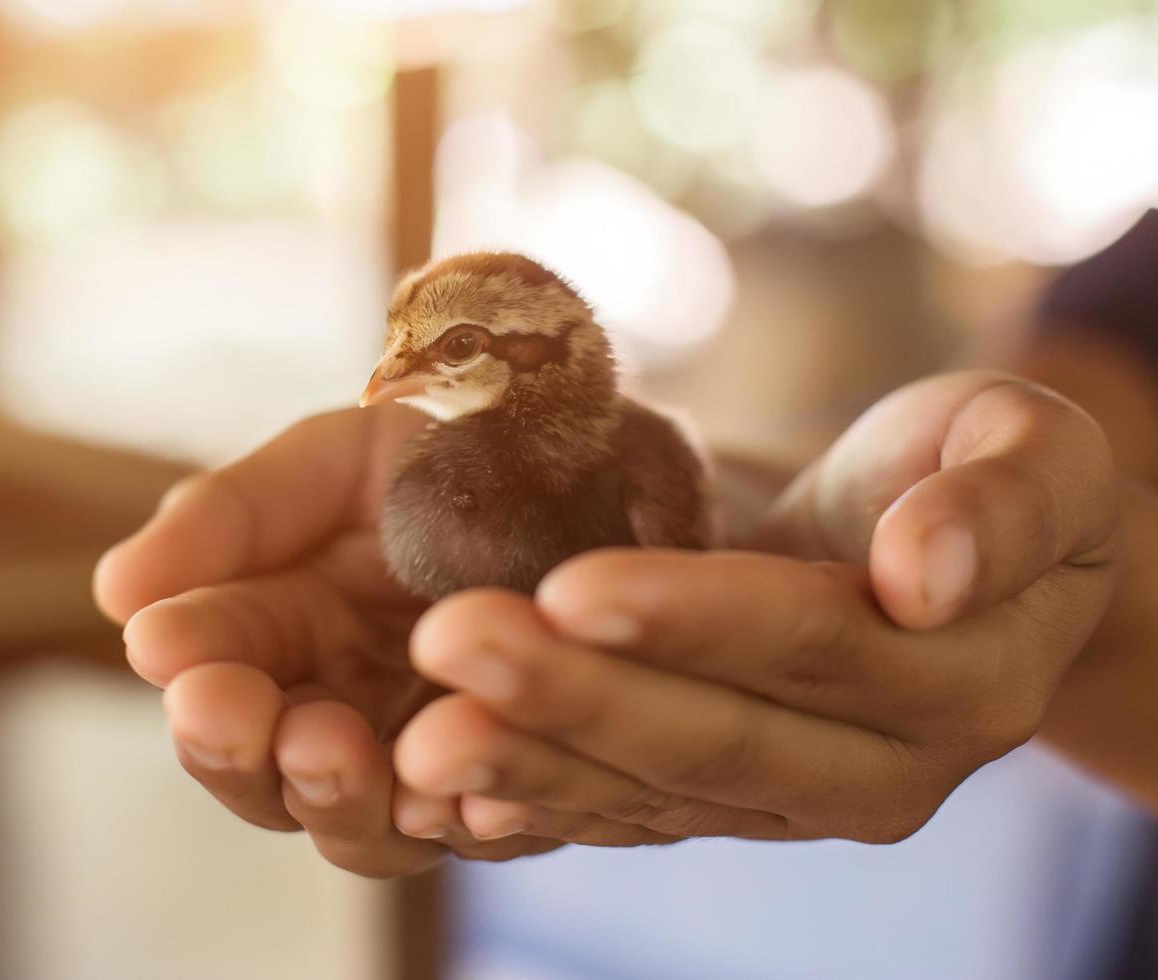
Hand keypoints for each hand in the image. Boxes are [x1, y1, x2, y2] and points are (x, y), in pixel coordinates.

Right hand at [93, 407, 593, 876]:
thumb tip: (113, 596)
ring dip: (335, 796)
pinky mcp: (523, 783)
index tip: (165, 646)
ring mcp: (431, 757)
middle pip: (268, 780)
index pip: (216, 675)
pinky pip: (490, 826)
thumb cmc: (456, 448)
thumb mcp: (330, 461)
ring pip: (363, 827)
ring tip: (329, 744)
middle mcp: (346, 713)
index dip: (190, 667)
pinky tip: (460, 790)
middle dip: (240, 753)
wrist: (606, 454)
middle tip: (233, 710)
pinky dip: (466, 817)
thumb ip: (228, 518)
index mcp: (286, 635)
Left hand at [392, 372, 1120, 843]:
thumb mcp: (1033, 451)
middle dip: (572, 695)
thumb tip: (928, 573)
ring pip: (649, 792)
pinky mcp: (721, 806)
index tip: (568, 583)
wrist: (938, 553)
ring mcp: (789, 802)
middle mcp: (876, 768)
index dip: (691, 619)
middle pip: (710, 737)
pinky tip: (442, 802)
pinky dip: (535, 810)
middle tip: (447, 643)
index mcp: (958, 679)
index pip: (809, 645)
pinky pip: (622, 818)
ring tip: (419, 743)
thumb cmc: (973, 473)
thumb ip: (1004, 501)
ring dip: (529, 765)